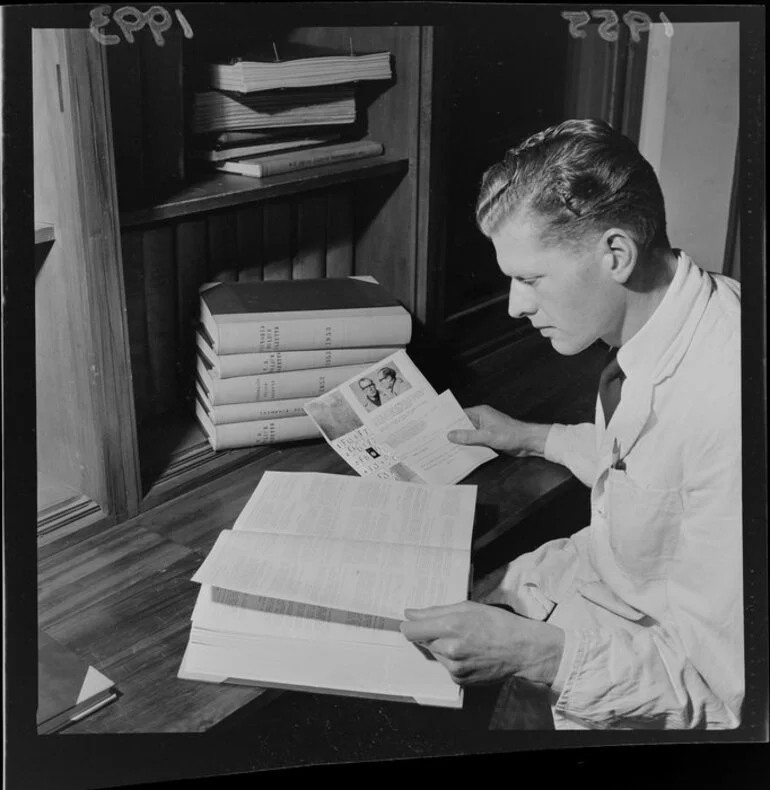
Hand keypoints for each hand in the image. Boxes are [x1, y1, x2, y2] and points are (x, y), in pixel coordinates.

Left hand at [400, 601, 564, 686]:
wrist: (522, 650)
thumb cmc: (497, 623)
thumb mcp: (468, 607)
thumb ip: (435, 611)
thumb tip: (410, 613)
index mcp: (451, 627)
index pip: (411, 630)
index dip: (409, 624)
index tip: (411, 621)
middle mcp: (449, 650)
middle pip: (422, 641)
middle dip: (430, 633)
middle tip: (450, 627)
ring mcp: (454, 668)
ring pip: (434, 653)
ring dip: (441, 646)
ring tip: (464, 639)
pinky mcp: (459, 680)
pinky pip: (445, 666)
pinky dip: (452, 659)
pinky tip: (469, 652)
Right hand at [447, 405, 549, 456]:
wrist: (528, 442)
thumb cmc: (510, 435)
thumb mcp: (487, 436)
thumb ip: (468, 436)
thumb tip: (451, 435)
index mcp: (480, 413)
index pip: (460, 414)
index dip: (449, 420)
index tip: (437, 427)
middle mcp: (481, 419)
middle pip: (463, 425)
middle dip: (453, 432)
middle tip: (438, 439)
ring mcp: (485, 429)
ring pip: (468, 434)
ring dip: (461, 440)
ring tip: (446, 447)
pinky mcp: (489, 438)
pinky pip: (475, 441)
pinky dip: (469, 445)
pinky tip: (461, 452)